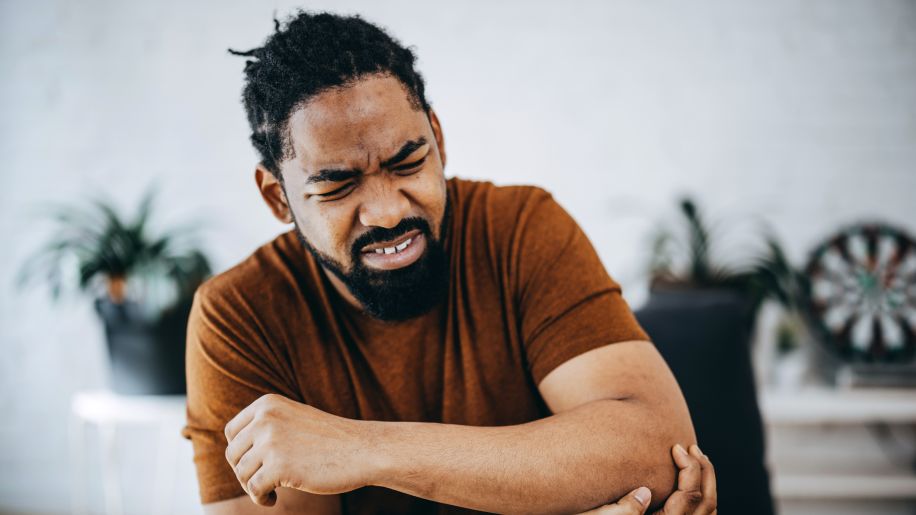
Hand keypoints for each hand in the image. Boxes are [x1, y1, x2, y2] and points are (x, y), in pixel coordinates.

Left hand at [224, 394, 373, 505]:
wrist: (362, 449)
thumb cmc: (330, 440)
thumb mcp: (294, 419)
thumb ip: (266, 426)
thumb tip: (232, 452)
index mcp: (267, 404)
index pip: (232, 432)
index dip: (240, 452)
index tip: (257, 464)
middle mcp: (266, 419)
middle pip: (233, 454)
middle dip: (246, 472)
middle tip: (265, 480)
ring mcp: (272, 441)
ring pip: (242, 474)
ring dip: (254, 486)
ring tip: (273, 490)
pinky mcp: (279, 466)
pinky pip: (253, 489)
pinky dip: (261, 498)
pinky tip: (274, 499)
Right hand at [575, 444, 716, 514]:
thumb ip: (623, 510)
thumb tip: (644, 493)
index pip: (691, 497)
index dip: (690, 468)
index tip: (676, 447)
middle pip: (706, 503)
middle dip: (704, 472)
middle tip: (693, 448)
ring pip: (707, 512)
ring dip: (706, 483)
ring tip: (696, 459)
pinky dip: (701, 496)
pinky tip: (689, 480)